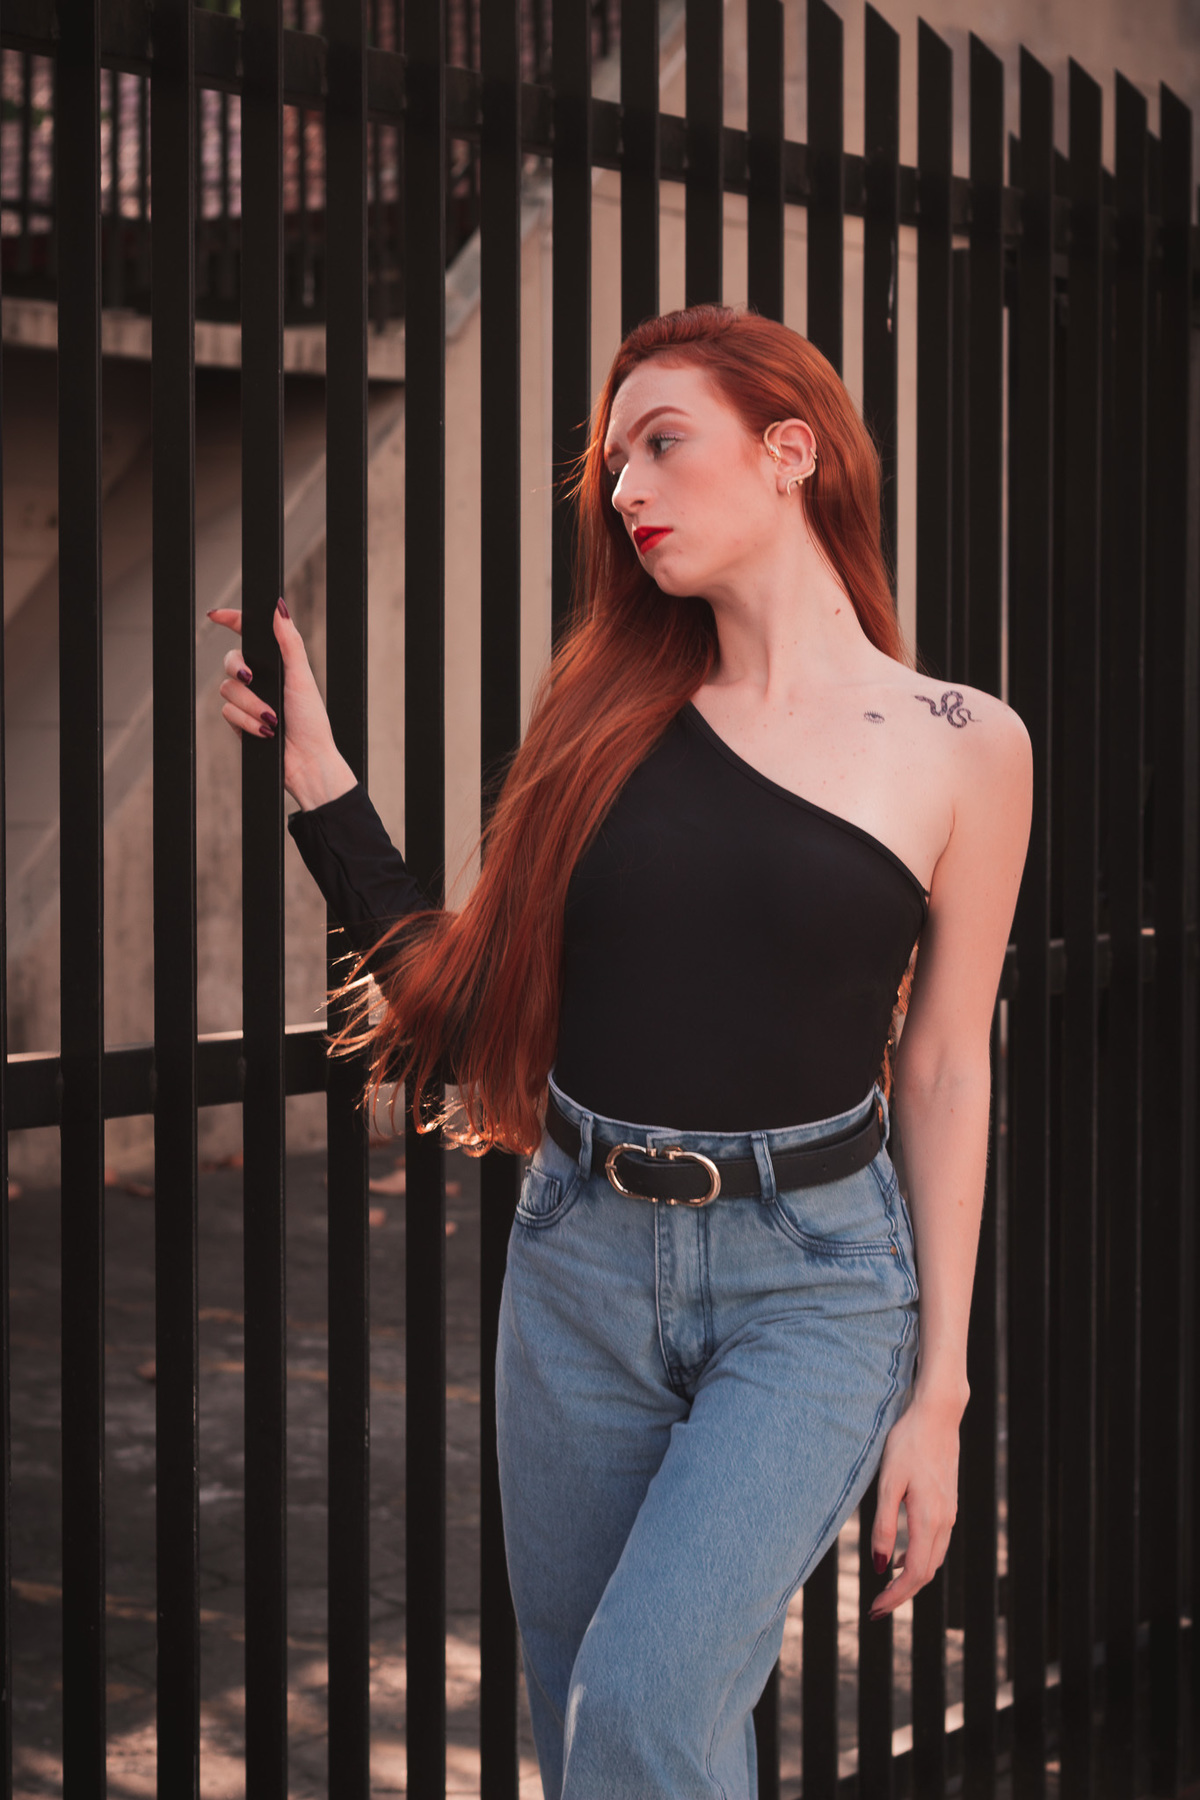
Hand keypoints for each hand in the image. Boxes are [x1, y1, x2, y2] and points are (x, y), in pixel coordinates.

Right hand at [209, 600, 354, 809]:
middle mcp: (262, 680)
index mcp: (278, 664)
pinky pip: (228, 712)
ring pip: (227, 688)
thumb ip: (289, 643)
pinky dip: (246, 722)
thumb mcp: (302, 678)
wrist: (306, 762)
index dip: (231, 621)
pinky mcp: (240, 721)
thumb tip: (279, 608)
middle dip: (238, 668)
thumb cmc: (312, 721)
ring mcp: (249, 700)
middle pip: (230, 660)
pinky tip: (265, 733)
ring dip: (250, 705)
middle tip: (251, 678)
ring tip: (272, 719)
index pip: (249, 635)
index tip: (216, 615)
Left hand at [867, 1393, 959, 1616]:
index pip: (916, 1574)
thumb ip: (884, 1526)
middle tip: (876, 1609)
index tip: (875, 1609)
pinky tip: (900, 1555)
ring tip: (886, 1588)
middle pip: (927, 1572)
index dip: (896, 1596)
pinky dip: (919, 1558)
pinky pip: (936, 1543)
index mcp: (929, 1519)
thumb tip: (880, 1566)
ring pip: (933, 1559)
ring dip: (911, 1578)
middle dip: (902, 1594)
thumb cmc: (907, 1443)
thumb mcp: (888, 1483)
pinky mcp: (948, 1504)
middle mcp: (945, 1521)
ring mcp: (949, 1513)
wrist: (937, 1416)